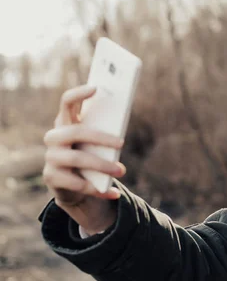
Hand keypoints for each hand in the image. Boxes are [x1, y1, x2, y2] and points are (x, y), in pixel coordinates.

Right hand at [42, 85, 126, 210]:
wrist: (75, 187)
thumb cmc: (90, 157)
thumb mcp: (97, 145)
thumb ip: (104, 134)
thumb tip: (121, 129)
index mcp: (65, 123)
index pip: (67, 102)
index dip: (78, 94)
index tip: (96, 88)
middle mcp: (54, 138)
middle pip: (76, 131)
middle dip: (100, 137)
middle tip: (122, 143)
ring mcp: (50, 158)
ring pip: (77, 158)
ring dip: (102, 165)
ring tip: (121, 170)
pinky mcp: (51, 178)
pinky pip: (77, 183)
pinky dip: (99, 189)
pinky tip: (113, 193)